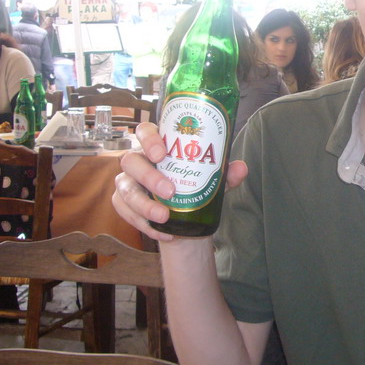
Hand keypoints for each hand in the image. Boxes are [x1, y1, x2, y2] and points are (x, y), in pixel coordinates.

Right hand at [113, 122, 247, 241]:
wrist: (186, 216)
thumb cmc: (195, 185)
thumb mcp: (212, 179)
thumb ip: (225, 173)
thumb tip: (240, 168)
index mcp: (157, 145)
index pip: (145, 131)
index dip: (149, 139)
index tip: (161, 154)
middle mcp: (138, 160)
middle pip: (131, 161)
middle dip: (148, 176)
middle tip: (170, 191)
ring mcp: (127, 181)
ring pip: (125, 189)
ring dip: (144, 205)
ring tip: (164, 218)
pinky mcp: (123, 203)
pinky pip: (126, 213)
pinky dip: (143, 224)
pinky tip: (162, 233)